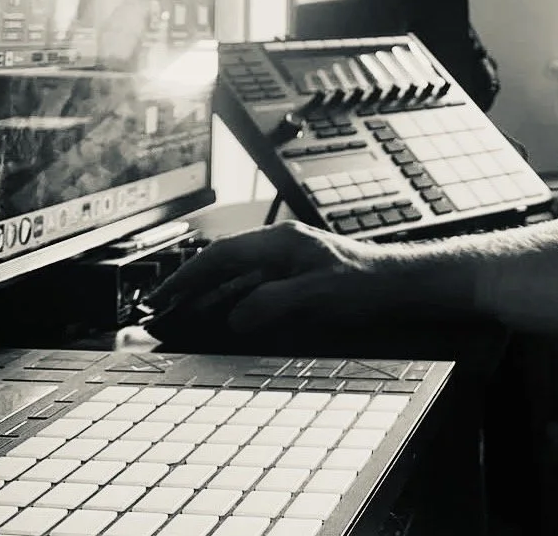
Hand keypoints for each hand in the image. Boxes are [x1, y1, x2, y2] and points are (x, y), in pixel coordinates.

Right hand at [145, 221, 380, 333]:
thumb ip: (271, 303)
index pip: (221, 255)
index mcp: (280, 242)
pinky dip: (231, 300)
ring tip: (181, 313)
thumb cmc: (364, 284)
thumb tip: (234, 316)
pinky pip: (252, 286)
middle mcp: (280, 247)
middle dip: (190, 283)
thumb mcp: (315, 295)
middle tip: (160, 306)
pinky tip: (222, 317)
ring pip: (236, 275)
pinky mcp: (295, 276)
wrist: (397, 285)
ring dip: (208, 294)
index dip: (187, 275)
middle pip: (223, 263)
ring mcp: (287, 261)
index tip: (162, 295)